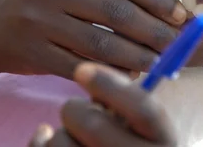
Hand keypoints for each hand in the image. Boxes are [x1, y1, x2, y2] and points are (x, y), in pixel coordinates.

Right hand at [0, 0, 185, 79]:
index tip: (181, 15)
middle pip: (116, 11)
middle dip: (154, 30)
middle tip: (178, 44)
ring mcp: (37, 21)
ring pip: (101, 42)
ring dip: (138, 56)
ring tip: (161, 62)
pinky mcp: (31, 52)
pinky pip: (81, 66)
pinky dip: (111, 72)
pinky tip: (131, 75)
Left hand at [28, 63, 176, 146]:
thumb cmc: (130, 136)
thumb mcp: (139, 117)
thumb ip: (124, 95)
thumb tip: (92, 64)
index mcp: (164, 138)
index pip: (141, 108)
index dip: (111, 85)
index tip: (82, 67)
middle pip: (96, 126)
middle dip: (75, 108)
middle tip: (74, 106)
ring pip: (62, 143)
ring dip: (59, 131)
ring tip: (71, 132)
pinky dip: (39, 142)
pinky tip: (45, 136)